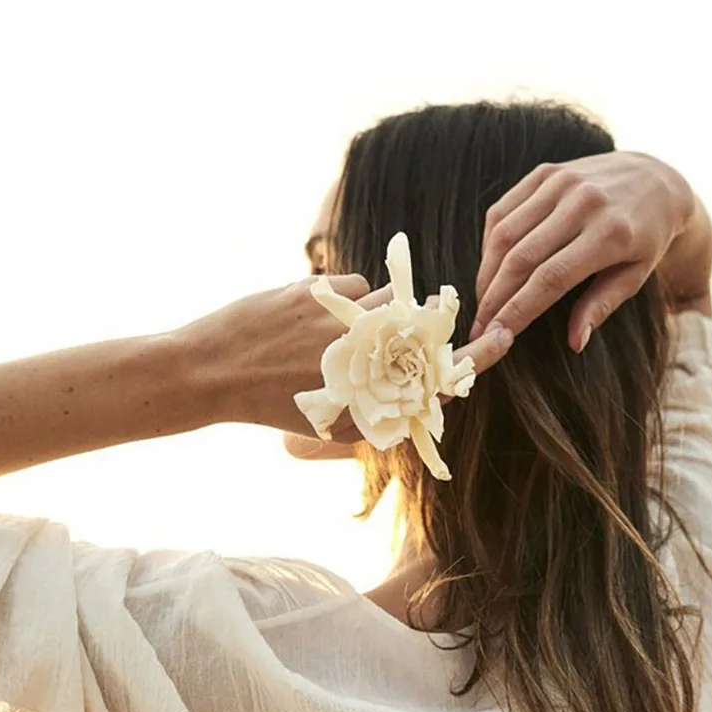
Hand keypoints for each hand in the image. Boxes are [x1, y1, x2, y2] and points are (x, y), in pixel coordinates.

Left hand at [192, 275, 513, 443]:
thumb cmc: (269, 405)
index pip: (439, 373)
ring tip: (340, 333)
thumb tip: (411, 409)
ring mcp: (340, 324)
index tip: (502, 338)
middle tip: (387, 342)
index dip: (476, 355)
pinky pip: (354, 285)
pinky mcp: (318, 294)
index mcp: (372, 395)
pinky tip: (315, 318)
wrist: (209, 374)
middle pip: (418, 329)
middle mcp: (363, 360)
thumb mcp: (328, 426)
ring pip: (386, 303)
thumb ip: (374, 420)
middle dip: (415, 330)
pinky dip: (343, 298)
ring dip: (377, 314)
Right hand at [471, 152, 695, 350]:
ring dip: (486, 273)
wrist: (655, 178)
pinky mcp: (546, 172)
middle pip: (521, 258)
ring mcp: (561, 182)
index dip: (518, 310)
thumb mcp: (635, 276)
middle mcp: (583, 202)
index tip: (496, 336)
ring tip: (481, 302)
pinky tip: (488, 268)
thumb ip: (602, 306)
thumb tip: (574, 343)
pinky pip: (504, 210)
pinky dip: (490, 243)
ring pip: (506, 234)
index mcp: (610, 233)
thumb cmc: (646, 238)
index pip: (550, 279)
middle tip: (478, 328)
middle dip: (494, 298)